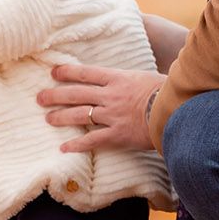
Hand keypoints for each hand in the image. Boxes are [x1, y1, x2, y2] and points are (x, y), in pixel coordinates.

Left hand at [37, 63, 166, 152]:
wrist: (178, 111)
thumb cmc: (170, 92)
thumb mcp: (150, 77)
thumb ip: (136, 79)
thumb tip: (138, 77)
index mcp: (119, 78)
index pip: (87, 73)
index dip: (68, 72)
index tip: (53, 72)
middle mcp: (111, 95)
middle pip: (77, 93)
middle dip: (56, 95)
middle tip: (40, 97)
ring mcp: (113, 115)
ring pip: (80, 115)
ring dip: (61, 116)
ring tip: (47, 118)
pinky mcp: (117, 135)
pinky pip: (92, 140)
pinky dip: (77, 144)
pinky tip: (64, 147)